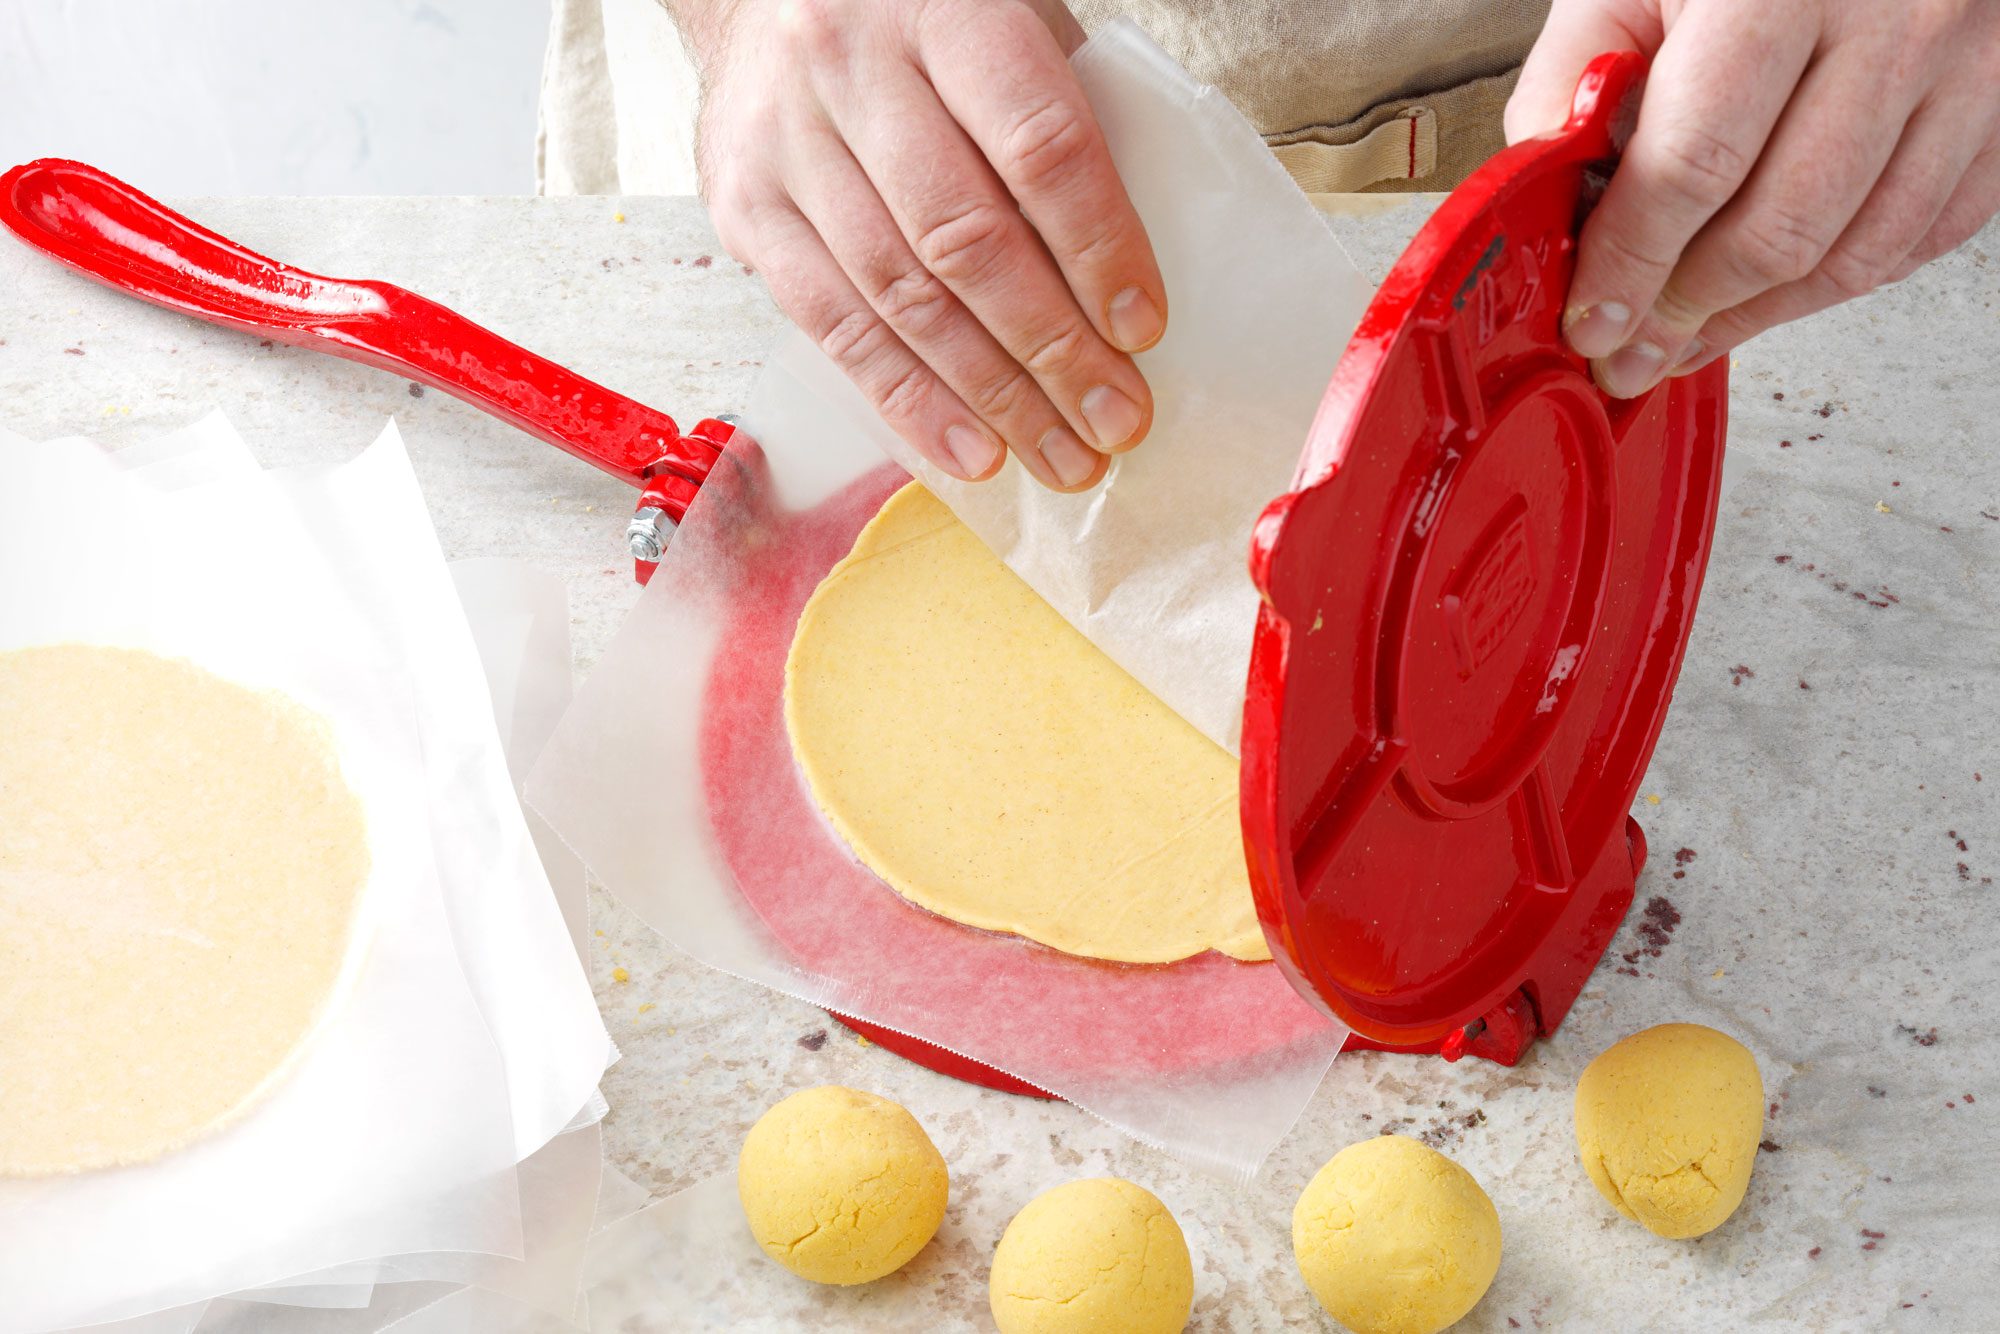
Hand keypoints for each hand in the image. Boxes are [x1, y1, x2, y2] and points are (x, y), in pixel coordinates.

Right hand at [681, 0, 1164, 489]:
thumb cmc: (916, 17)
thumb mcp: (1004, 22)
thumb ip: (1056, 120)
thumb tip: (1125, 277)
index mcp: (941, 6)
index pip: (1037, 144)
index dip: (1098, 247)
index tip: (1142, 329)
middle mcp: (849, 68)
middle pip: (965, 238)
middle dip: (1052, 348)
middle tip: (1115, 421)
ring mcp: (784, 142)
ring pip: (899, 296)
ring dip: (990, 395)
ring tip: (1058, 455)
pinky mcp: (742, 207)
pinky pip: (832, 327)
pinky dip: (908, 399)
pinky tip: (969, 449)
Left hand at [1507, 0, 1999, 396]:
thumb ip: (1576, 76)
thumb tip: (1549, 198)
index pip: (1692, 168)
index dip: (1630, 265)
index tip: (1591, 320)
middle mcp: (1895, 24)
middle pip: (1778, 228)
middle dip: (1684, 311)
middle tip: (1630, 350)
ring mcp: (1966, 67)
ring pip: (1856, 252)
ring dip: (1757, 317)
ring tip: (1687, 338)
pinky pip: (1923, 234)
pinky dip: (1840, 281)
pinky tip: (1775, 292)